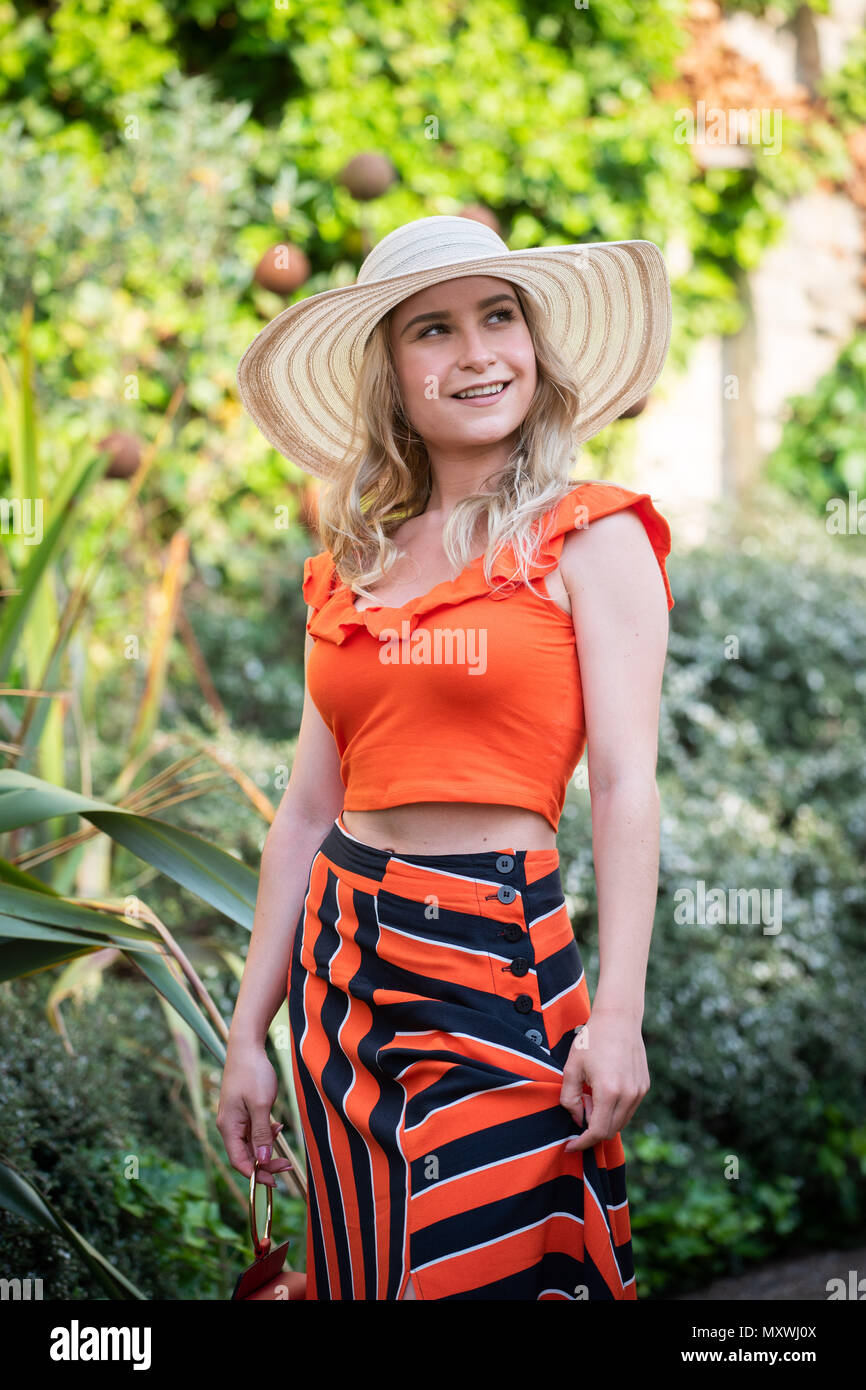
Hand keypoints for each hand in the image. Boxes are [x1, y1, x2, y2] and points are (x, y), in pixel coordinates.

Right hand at [216, 1042, 294, 1187]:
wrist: (247, 1047)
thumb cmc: (253, 1073)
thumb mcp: (261, 1104)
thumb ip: (261, 1133)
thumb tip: (262, 1160)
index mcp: (228, 1127)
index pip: (239, 1161)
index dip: (256, 1174)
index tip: (275, 1180)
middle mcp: (229, 1126)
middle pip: (246, 1155)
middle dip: (265, 1163)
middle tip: (286, 1166)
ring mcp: (236, 1118)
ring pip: (251, 1144)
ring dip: (267, 1149)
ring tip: (285, 1150)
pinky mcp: (243, 1111)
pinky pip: (254, 1130)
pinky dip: (266, 1134)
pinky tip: (278, 1128)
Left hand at [560, 1009, 649, 1152]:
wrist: (618, 1019)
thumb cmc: (592, 1040)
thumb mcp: (572, 1068)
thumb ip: (570, 1099)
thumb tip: (578, 1120)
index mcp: (609, 1091)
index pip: (597, 1131)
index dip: (582, 1143)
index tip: (570, 1146)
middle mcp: (628, 1095)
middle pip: (610, 1131)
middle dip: (592, 1128)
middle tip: (581, 1105)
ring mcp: (639, 1092)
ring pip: (621, 1122)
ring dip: (604, 1119)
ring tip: (592, 1094)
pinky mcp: (644, 1086)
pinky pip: (628, 1109)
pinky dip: (615, 1110)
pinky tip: (604, 1089)